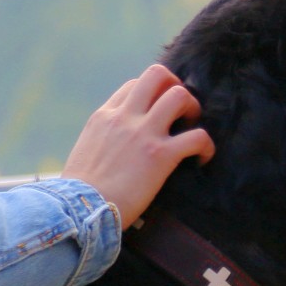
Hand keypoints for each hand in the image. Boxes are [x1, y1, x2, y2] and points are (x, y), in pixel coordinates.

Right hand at [61, 65, 215, 229]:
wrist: (79, 211)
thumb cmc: (79, 192)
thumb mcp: (85, 150)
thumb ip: (103, 138)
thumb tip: (115, 145)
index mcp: (104, 116)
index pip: (134, 85)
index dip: (152, 94)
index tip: (159, 113)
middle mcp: (124, 117)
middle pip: (157, 74)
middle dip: (176, 86)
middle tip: (182, 111)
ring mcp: (143, 133)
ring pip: (180, 95)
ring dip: (193, 109)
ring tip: (192, 129)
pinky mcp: (160, 155)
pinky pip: (198, 136)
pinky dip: (206, 146)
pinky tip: (202, 159)